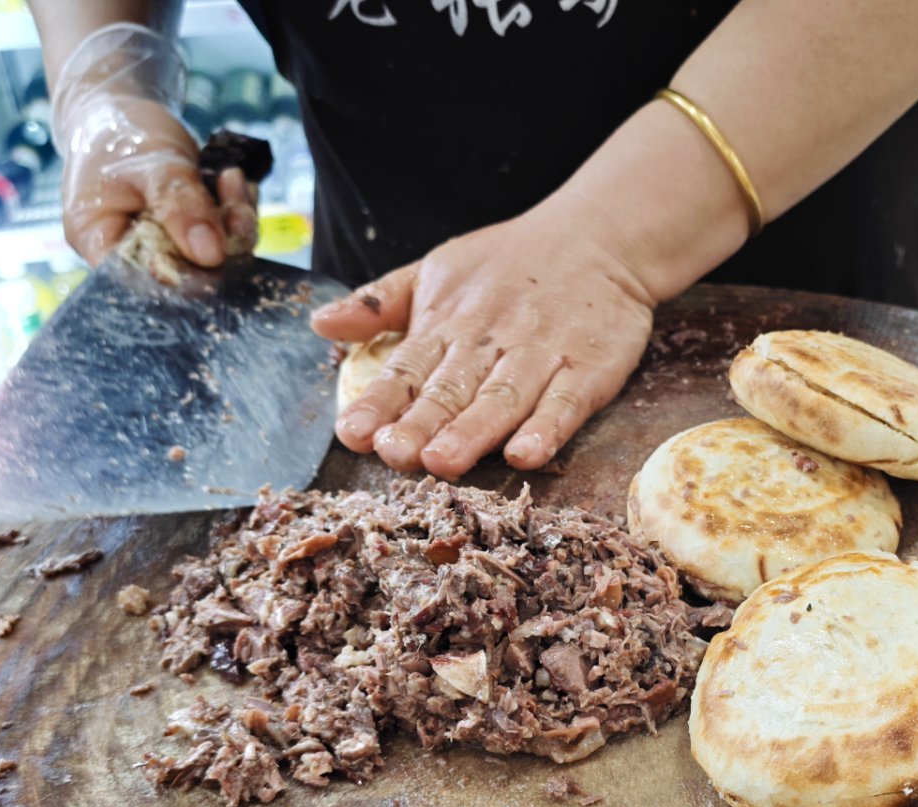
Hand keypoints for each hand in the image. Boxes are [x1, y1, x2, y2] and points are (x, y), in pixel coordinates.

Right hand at [59, 98, 257, 266]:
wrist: (124, 111)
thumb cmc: (121, 134)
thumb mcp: (149, 162)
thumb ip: (178, 204)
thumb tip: (211, 254)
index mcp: (98, 242)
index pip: (141, 281)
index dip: (183, 276)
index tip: (215, 252)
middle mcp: (132, 254)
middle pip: (185, 273)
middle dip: (220, 239)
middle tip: (235, 200)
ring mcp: (166, 247)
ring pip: (215, 255)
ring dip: (235, 219)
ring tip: (231, 180)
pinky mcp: (191, 235)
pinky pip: (226, 235)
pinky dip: (236, 208)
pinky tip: (231, 179)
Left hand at [312, 198, 656, 478]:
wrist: (599, 235)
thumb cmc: (510, 263)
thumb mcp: (437, 269)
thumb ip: (379, 304)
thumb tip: (318, 324)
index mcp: (448, 322)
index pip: (407, 368)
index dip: (379, 403)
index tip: (353, 434)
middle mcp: (490, 340)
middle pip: (451, 389)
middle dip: (421, 424)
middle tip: (395, 454)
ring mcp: (541, 353)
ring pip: (503, 398)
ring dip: (473, 431)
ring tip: (444, 462)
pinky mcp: (590, 366)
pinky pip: (567, 401)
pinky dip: (547, 428)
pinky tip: (526, 453)